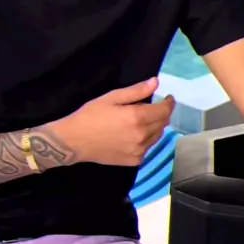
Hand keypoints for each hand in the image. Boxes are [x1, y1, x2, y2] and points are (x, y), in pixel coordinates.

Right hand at [56, 77, 174, 166]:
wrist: (74, 141)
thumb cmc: (91, 115)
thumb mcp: (112, 97)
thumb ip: (136, 91)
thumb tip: (156, 82)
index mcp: (137, 117)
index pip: (164, 110)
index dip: (169, 103)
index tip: (168, 98)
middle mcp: (142, 136)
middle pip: (163, 123)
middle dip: (162, 113)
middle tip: (155, 107)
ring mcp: (139, 150)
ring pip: (157, 136)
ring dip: (155, 126)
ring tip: (144, 120)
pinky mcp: (134, 160)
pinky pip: (148, 147)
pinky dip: (147, 139)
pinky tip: (135, 134)